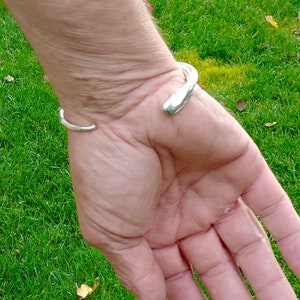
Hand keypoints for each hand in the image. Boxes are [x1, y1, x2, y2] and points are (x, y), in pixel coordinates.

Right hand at [67, 75, 299, 299]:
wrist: (124, 108)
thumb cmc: (108, 169)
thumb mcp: (110, 232)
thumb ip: (136, 270)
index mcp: (153, 228)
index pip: (180, 276)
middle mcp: (186, 211)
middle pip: (220, 265)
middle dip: (236, 298)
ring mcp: (216, 190)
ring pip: (250, 244)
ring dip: (271, 280)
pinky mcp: (244, 168)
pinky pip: (275, 210)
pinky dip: (295, 241)